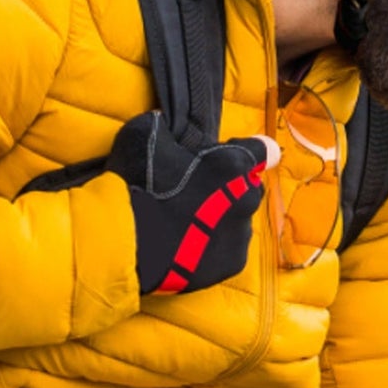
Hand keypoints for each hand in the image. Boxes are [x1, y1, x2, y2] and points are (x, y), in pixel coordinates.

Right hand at [106, 112, 279, 293]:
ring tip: (187, 223)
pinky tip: (188, 244)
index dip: (250, 150)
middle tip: (196, 192)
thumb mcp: (144, 134)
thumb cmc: (136, 184)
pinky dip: (214, 246)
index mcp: (233, 164)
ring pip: (239, 220)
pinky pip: (229, 249)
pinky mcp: (233, 264)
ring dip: (221, 218)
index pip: (263, 150)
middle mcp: (246, 198)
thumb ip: (166, 127)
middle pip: (248, 187)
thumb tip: (165, 123)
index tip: (234, 157)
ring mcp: (241, 234)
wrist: (124, 244)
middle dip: (229, 187)